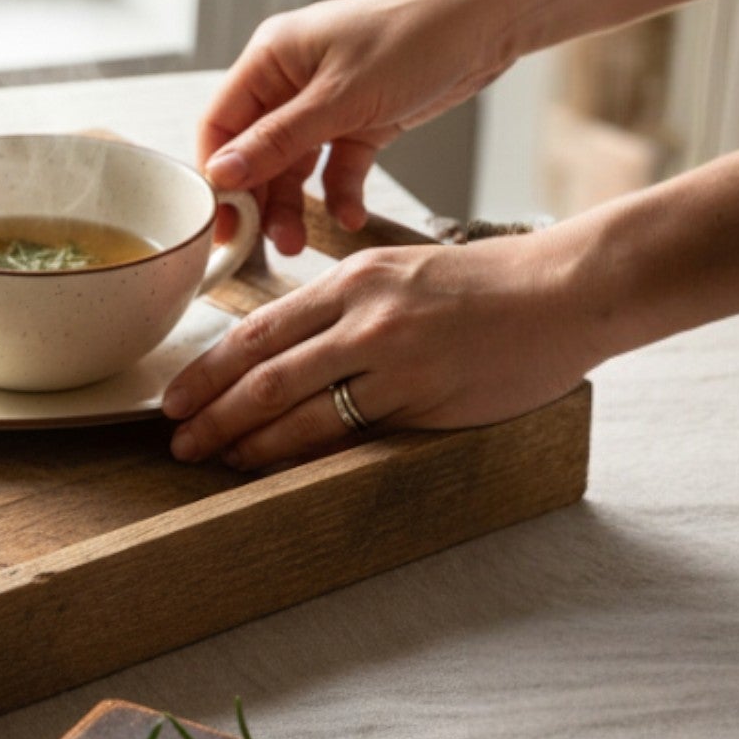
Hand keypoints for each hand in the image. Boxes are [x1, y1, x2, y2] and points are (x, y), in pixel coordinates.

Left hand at [160, 232, 598, 469]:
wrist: (564, 290)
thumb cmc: (486, 286)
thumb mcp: (399, 273)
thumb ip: (343, 308)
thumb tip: (285, 350)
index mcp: (350, 280)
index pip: (256, 330)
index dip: (206, 371)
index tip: (174, 398)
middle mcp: (361, 314)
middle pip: (261, 371)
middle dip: (210, 411)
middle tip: (176, 441)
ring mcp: (391, 356)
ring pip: (295, 405)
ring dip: (245, 439)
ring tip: (213, 460)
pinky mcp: (423, 395)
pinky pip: (347, 431)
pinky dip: (300, 451)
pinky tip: (274, 465)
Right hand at [200, 0, 513, 253]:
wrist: (490, 18)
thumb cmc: (413, 36)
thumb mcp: (340, 97)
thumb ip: (278, 140)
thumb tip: (221, 174)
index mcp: (270, 59)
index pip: (219, 124)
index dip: (216, 175)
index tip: (221, 221)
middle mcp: (290, 81)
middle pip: (254, 151)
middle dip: (259, 198)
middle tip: (265, 243)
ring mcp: (327, 101)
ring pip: (294, 164)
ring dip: (295, 204)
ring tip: (299, 243)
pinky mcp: (363, 119)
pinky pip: (338, 166)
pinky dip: (340, 192)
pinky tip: (350, 216)